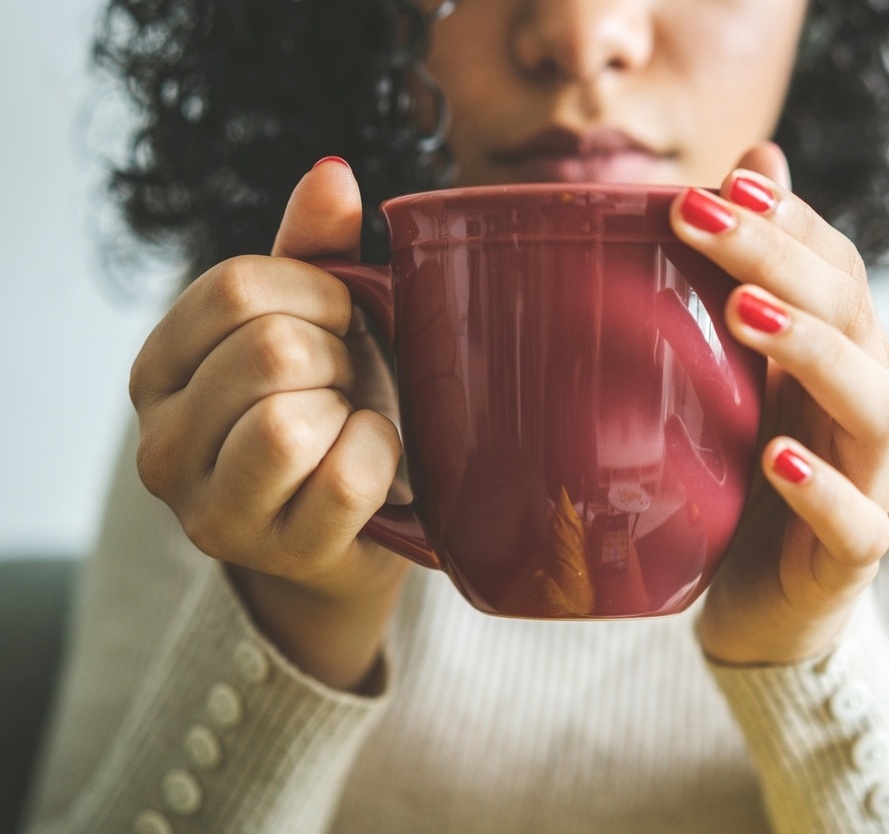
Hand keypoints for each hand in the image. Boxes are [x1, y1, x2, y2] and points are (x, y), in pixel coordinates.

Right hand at [130, 158, 409, 690]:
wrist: (349, 528)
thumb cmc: (331, 412)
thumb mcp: (313, 324)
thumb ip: (316, 251)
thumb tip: (333, 173)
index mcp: (160, 370)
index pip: (235, 288)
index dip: (318, 293)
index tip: (344, 321)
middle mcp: (162, 444)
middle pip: (269, 350)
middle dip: (339, 356)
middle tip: (349, 383)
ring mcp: (212, 511)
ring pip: (289, 421)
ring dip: (351, 409)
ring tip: (352, 423)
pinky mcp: (278, 555)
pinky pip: (344, 478)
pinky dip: (380, 456)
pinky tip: (373, 460)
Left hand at [670, 143, 888, 665]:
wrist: (761, 602)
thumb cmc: (744, 477)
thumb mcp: (734, 377)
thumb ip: (746, 281)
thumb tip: (749, 164)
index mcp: (838, 358)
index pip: (835, 269)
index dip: (789, 222)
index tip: (721, 182)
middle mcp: (863, 406)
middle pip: (852, 317)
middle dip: (779, 259)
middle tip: (702, 219)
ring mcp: (867, 480)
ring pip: (876, 406)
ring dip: (812, 351)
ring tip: (743, 312)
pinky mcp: (851, 556)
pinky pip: (858, 522)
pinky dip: (823, 489)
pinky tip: (775, 457)